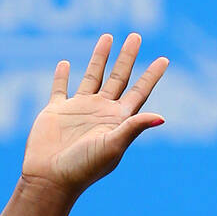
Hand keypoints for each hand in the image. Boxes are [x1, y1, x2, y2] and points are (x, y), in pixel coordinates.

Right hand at [21, 32, 167, 195]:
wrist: (51, 179)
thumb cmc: (84, 167)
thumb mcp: (113, 146)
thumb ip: (134, 127)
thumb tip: (162, 117)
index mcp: (117, 121)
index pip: (139, 93)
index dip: (152, 76)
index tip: (165, 59)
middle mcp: (101, 113)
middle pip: (118, 78)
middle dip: (128, 57)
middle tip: (136, 36)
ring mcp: (79, 111)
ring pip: (92, 76)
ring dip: (100, 57)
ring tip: (108, 36)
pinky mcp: (56, 111)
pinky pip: (60, 88)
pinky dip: (62, 75)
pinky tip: (65, 63)